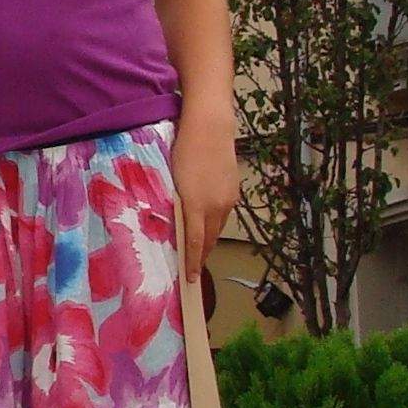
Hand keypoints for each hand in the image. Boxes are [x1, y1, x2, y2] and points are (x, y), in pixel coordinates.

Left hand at [169, 104, 238, 280]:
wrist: (210, 128)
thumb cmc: (184, 151)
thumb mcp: (173, 181)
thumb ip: (176, 205)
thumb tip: (176, 223)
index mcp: (197, 206)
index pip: (195, 242)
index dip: (193, 262)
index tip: (191, 279)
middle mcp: (217, 206)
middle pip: (210, 239)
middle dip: (202, 255)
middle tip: (192, 267)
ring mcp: (228, 199)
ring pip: (218, 227)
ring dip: (209, 239)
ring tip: (199, 248)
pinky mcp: (234, 190)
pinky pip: (224, 214)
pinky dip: (215, 222)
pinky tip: (207, 222)